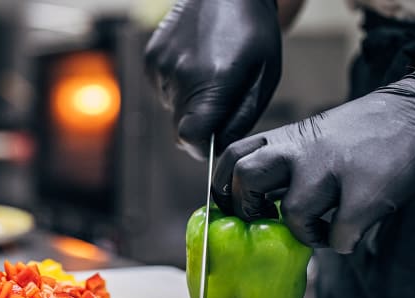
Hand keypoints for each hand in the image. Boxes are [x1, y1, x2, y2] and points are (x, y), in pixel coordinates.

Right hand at [144, 0, 281, 158]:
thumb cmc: (252, 31)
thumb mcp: (264, 77)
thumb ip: (242, 118)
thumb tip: (220, 147)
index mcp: (214, 81)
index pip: (192, 138)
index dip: (203, 148)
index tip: (214, 143)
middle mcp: (181, 76)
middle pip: (180, 128)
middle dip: (200, 124)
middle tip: (220, 100)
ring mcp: (161, 67)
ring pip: (172, 110)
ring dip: (190, 103)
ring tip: (209, 73)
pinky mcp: (151, 60)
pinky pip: (163, 92)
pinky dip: (178, 87)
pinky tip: (194, 64)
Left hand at [213, 70, 414, 253]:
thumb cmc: (371, 132)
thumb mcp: (317, 136)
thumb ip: (287, 163)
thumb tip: (259, 205)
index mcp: (289, 137)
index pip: (232, 156)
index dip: (224, 187)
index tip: (234, 207)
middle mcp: (304, 150)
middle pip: (245, 177)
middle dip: (249, 208)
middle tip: (267, 221)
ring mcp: (335, 170)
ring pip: (291, 213)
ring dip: (304, 233)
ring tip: (322, 229)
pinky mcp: (368, 193)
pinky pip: (340, 235)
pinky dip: (343, 242)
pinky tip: (353, 232)